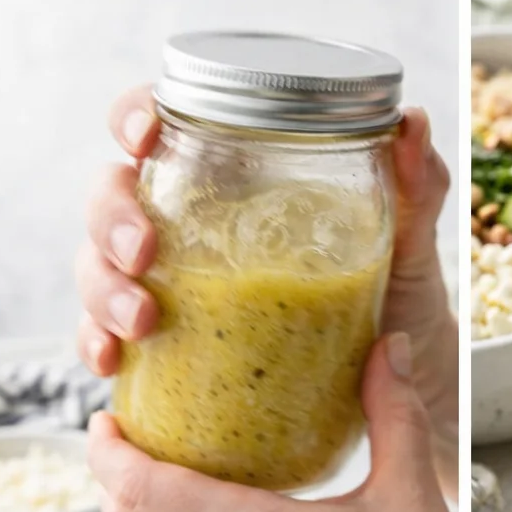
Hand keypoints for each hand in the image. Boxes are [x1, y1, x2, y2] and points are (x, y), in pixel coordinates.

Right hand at [77, 88, 457, 494]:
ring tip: (142, 321)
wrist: (402, 394)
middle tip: (144, 254)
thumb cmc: (397, 302)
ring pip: (100, 269)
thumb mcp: (409, 244)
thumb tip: (411, 124)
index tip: (145, 137)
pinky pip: (110, 341)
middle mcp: (189, 229)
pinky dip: (96, 346)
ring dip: (104, 290)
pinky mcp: (169, 350)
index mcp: (231, 182)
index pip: (161, 128)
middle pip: (113, 199)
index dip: (134, 118)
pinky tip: (111, 362)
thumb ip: (415, 185)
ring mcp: (173, 290)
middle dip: (113, 220)